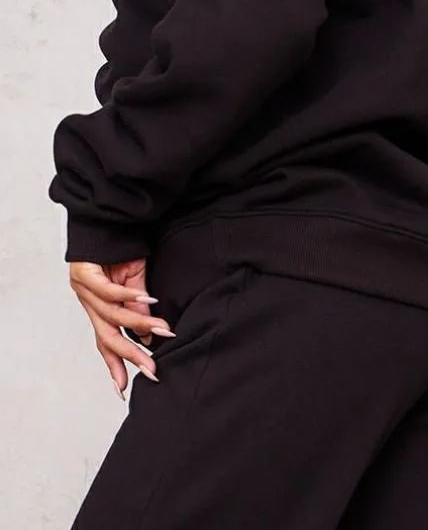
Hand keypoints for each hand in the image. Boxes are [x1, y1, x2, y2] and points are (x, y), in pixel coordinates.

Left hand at [69, 256, 175, 399]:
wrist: (104, 218)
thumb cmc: (118, 248)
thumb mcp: (134, 280)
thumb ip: (138, 306)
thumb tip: (147, 334)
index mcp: (98, 308)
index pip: (105, 342)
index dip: (114, 365)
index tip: (125, 389)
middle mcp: (88, 302)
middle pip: (107, 336)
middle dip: (130, 355)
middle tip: (151, 369)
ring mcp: (84, 289)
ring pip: (112, 315)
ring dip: (140, 323)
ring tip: (162, 329)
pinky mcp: (85, 272)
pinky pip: (108, 290)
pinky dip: (130, 296)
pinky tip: (149, 300)